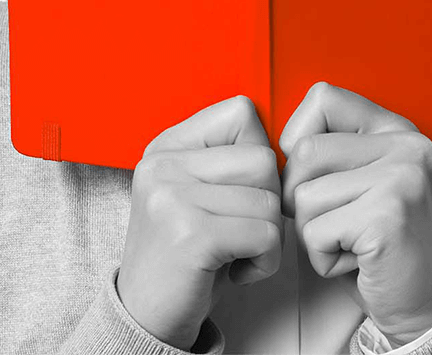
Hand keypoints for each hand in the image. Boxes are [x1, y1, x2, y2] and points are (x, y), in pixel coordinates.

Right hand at [117, 95, 284, 350]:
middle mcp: (163, 165)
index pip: (240, 112)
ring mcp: (172, 198)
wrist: (146, 319)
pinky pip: (266, 235)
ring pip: (269, 199)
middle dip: (267, 201)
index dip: (256, 153)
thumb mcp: (196, 193)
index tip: (240, 191)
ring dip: (269, 237)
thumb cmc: (186, 254)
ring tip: (237, 252)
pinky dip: (265, 262)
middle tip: (241, 230)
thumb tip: (285, 139)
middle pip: (263, 158)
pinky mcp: (191, 236)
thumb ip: (227, 159)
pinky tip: (237, 271)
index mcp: (166, 146)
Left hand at [278, 82, 431, 344]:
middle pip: (304, 152)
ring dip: (312, 232)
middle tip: (336, 223)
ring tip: (350, 242)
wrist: (420, 307)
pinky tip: (356, 261)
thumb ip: (329, 148)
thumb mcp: (358, 180)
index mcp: (395, 128)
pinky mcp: (388, 216)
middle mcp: (406, 144)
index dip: (299, 136)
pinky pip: (315, 232)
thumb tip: (270, 144)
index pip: (323, 97)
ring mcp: (401, 177)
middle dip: (300, 197)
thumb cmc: (374, 243)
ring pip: (304, 195)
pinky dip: (322, 257)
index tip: (314, 173)